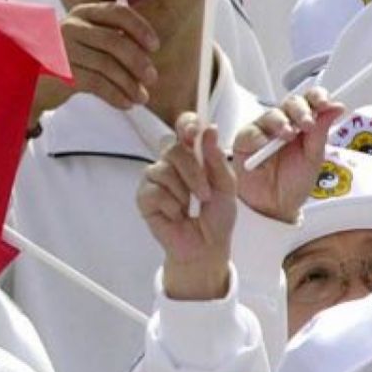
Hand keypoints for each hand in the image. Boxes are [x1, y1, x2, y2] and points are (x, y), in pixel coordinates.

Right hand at [59, 2, 159, 108]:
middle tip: (151, 78)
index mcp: (83, 13)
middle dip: (138, 62)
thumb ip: (114, 40)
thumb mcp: (88, 41)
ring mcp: (62, 48)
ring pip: (106, 65)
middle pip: (114, 40)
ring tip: (140, 97)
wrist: (32, 80)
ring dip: (129, 84)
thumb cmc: (68, 60)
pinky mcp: (59, 71)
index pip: (117, 12)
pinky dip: (115, 95)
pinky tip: (124, 102)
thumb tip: (147, 55)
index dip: (140, 28)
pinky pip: (96, 83)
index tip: (154, 46)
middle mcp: (71, 26)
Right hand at [139, 114, 237, 300]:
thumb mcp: (226, 186)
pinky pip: (154, 191)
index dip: (186, 124)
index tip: (193, 131)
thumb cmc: (217, 217)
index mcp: (193, 155)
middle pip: (174, 148)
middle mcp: (171, 162)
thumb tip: (209, 129)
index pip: (184, 128)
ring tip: (190, 208)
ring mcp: (155, 178)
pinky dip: (171, 205)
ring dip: (183, 192)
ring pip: (164, 169)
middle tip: (205, 193)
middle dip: (193, 171)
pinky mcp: (144, 196)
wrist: (206, 246)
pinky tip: (176, 215)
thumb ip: (216, 159)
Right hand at [232, 87, 345, 223]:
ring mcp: (263, 130)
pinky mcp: (244, 140)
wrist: (274, 205)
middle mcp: (283, 124)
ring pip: (271, 114)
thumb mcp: (314, 157)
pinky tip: (264, 145)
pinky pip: (251, 132)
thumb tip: (337, 107)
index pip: (310, 101)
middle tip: (307, 124)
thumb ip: (321, 132)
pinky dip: (259, 136)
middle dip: (300, 110)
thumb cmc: (293, 182)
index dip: (317, 97)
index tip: (326, 103)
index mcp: (303, 125)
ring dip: (281, 122)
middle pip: (290, 103)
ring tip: (287, 136)